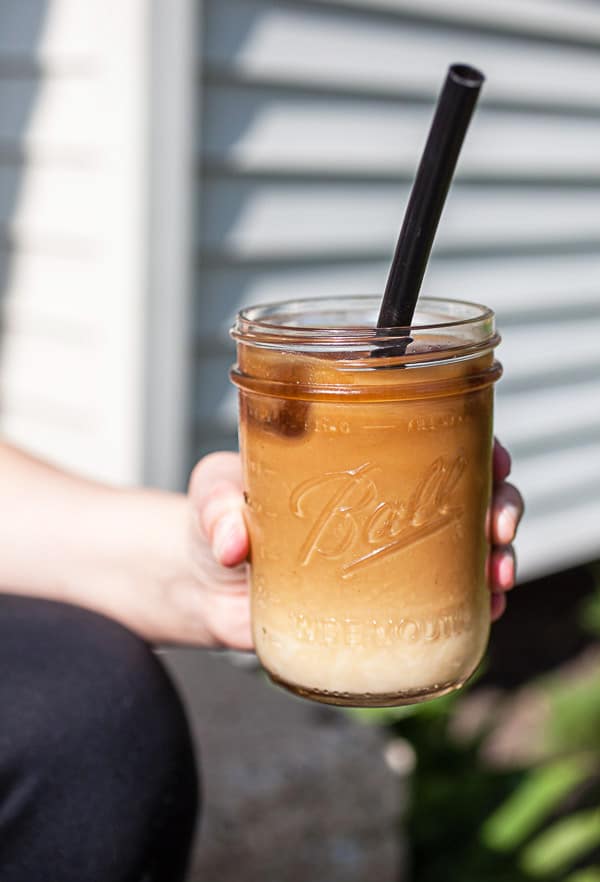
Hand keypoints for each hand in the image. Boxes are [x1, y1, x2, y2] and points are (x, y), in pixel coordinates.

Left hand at [189, 440, 524, 648]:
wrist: (203, 584)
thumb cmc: (217, 517)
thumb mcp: (213, 494)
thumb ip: (216, 508)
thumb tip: (235, 543)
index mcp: (356, 463)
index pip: (429, 441)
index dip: (474, 446)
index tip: (495, 456)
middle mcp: (381, 509)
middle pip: (464, 495)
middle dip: (500, 506)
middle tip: (498, 527)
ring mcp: (384, 560)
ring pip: (463, 551)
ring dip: (496, 560)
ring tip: (499, 576)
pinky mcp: (376, 608)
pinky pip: (438, 605)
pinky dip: (471, 607)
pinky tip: (487, 612)